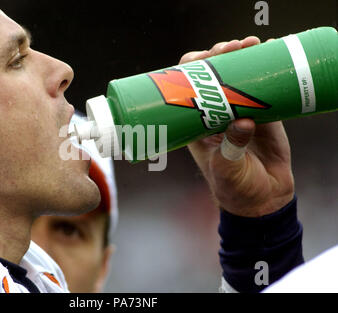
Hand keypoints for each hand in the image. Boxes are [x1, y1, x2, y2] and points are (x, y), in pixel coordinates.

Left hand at [180, 37, 293, 216]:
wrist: (263, 198)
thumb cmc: (234, 188)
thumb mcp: (226, 169)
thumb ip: (231, 149)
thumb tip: (243, 122)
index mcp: (195, 123)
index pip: (186, 87)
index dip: (191, 69)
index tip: (202, 58)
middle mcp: (214, 112)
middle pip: (211, 75)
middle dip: (217, 56)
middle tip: (229, 47)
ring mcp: (239, 109)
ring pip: (236, 75)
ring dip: (241, 56)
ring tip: (250, 44)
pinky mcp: (263, 112)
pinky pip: (261, 86)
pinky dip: (265, 69)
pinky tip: (268, 53)